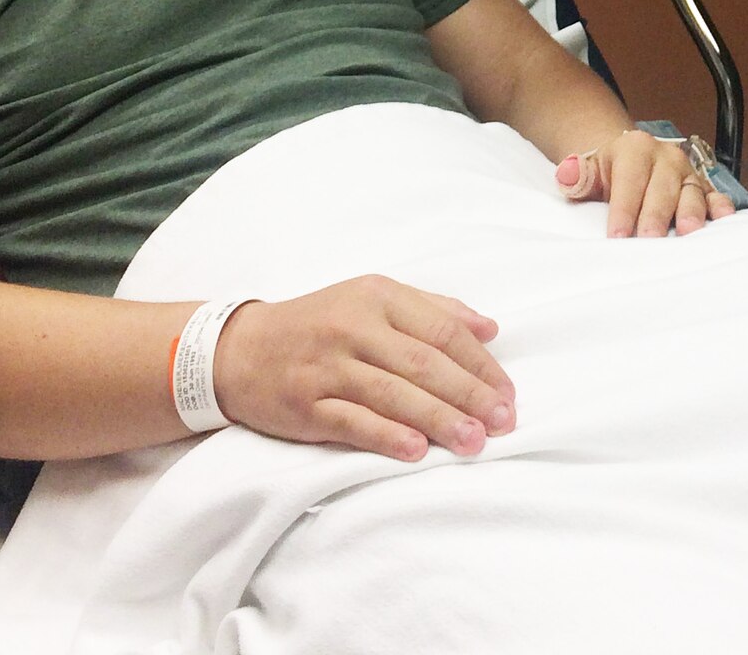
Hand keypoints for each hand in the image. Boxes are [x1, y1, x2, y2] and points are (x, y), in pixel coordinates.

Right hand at [212, 275, 514, 461]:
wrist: (239, 349)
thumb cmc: (319, 323)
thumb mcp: (372, 299)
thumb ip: (432, 310)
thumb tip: (490, 328)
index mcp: (378, 296)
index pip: (442, 329)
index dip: (479, 363)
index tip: (508, 391)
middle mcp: (355, 327)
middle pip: (424, 362)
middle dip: (469, 394)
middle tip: (504, 421)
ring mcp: (328, 367)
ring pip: (393, 393)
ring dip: (438, 419)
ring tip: (474, 441)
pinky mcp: (305, 405)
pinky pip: (352, 422)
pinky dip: (386, 435)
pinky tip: (417, 450)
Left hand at [555, 129, 735, 237]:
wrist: (629, 160)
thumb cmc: (607, 173)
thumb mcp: (588, 170)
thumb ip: (577, 175)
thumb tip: (568, 174)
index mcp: (635, 149)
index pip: (630, 181)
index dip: (624, 210)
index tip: (618, 236)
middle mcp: (666, 156)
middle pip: (662, 188)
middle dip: (657, 215)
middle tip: (651, 241)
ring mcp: (687, 171)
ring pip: (691, 191)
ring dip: (692, 212)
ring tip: (689, 232)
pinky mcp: (702, 186)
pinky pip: (714, 194)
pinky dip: (721, 206)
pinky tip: (723, 219)